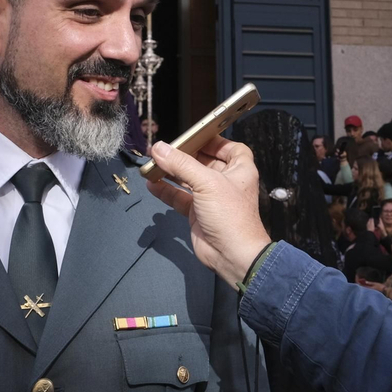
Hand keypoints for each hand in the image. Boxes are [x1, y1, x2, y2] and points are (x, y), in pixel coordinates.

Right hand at [145, 138, 270, 288]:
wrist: (232, 255)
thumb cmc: (229, 215)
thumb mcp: (207, 183)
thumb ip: (181, 164)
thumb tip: (158, 148)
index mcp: (240, 169)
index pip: (230, 147)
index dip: (214, 140)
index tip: (194, 136)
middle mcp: (226, 181)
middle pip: (204, 161)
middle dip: (184, 155)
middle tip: (162, 148)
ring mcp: (211, 198)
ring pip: (189, 179)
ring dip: (171, 172)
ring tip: (152, 163)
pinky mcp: (198, 213)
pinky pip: (180, 197)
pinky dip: (166, 190)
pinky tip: (151, 183)